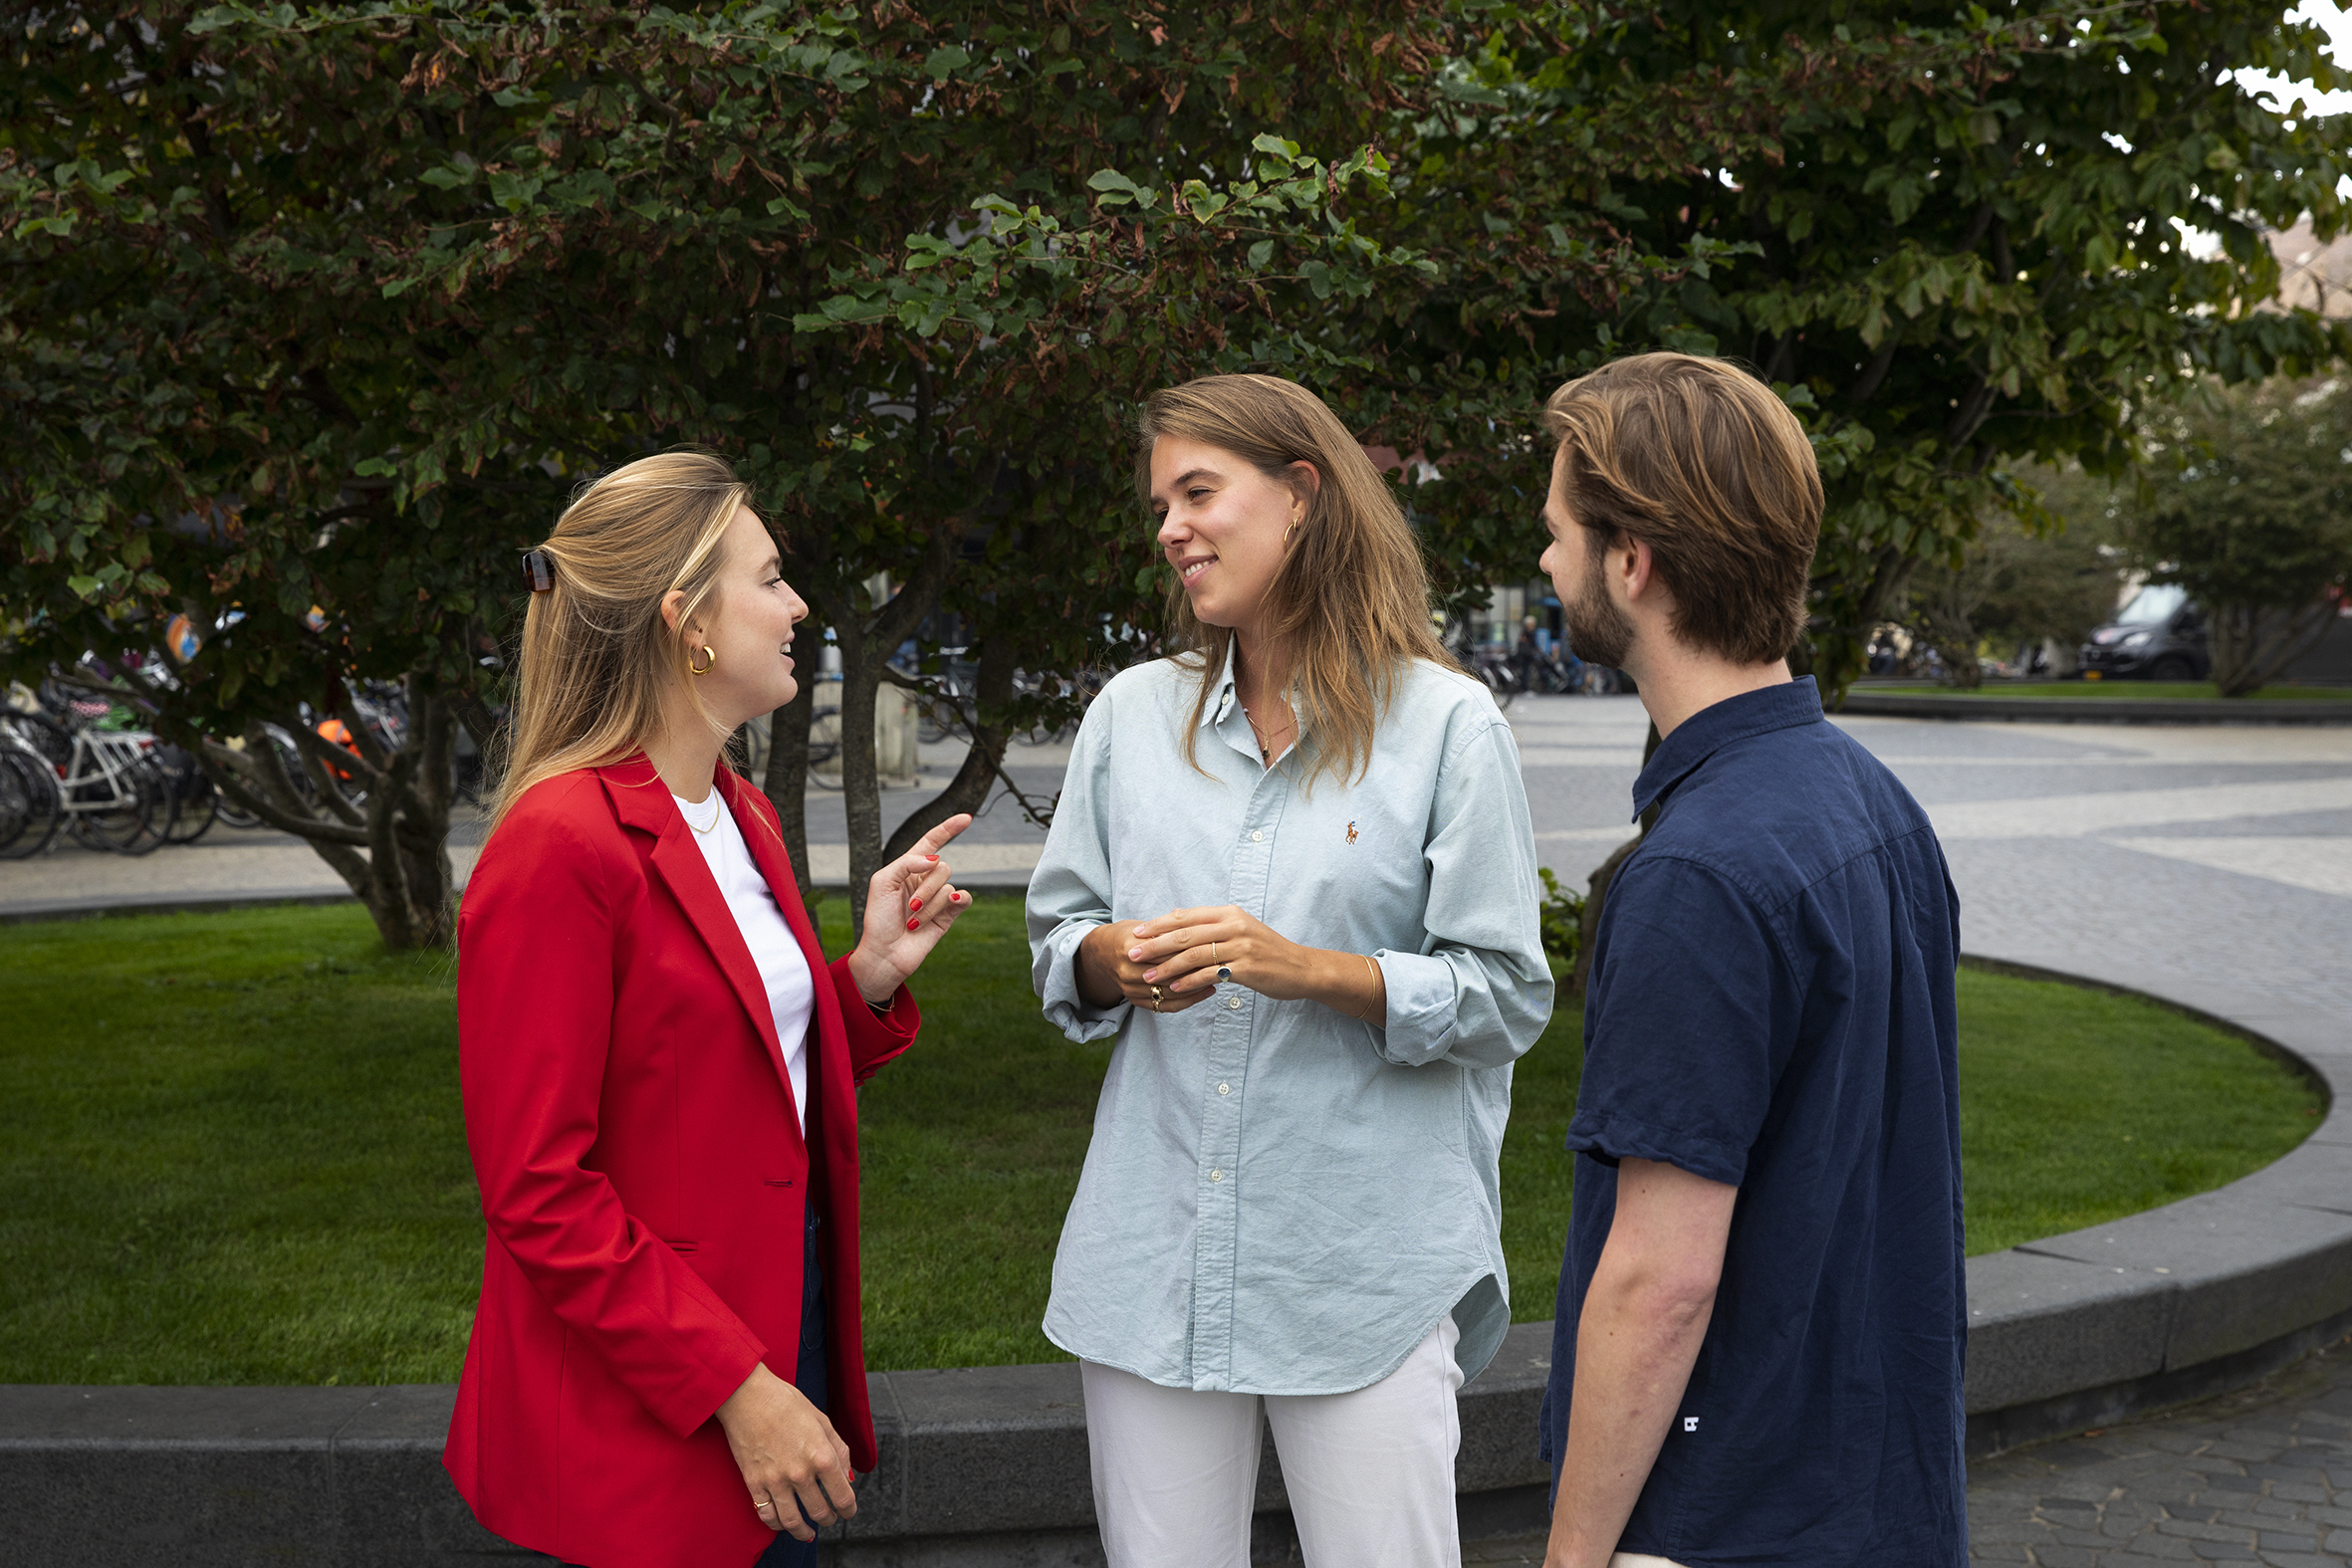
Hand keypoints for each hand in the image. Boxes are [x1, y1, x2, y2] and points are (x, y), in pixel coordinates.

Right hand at [715, 1363, 856, 1539]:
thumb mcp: (822, 1421)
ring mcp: (775, 1481)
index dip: (849, 1509)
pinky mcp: (754, 1483)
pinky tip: (783, 1523)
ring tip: (808, 1532)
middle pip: (820, 1512)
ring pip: (793, 1521)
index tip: (849, 1512)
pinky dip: (777, 1524)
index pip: (843, 1496)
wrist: (747, 1396)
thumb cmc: (786, 1403)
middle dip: (829, 1518)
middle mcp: (801, 1473)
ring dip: (804, 1532)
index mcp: (822, 1456)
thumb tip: (847, 1477)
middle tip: (830, 1518)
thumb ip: (839, 1450)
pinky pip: (767, 1515)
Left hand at [844, 815, 972, 1005]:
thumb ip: (906, 863)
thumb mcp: (882, 882)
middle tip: (910, 907)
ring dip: (930, 904)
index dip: (948, 829)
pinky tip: (950, 904)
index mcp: (907, 868)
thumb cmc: (878, 920)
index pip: (931, 842)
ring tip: (914, 921)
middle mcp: (924, 880)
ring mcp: (938, 897)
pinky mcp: (949, 914)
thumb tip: (933, 859)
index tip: (966, 818)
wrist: (885, 954)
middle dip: (925, 887)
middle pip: (941, 867)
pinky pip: (963, 897)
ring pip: (948, 884)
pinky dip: (958, 899)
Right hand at [1077, 919, 1214, 1014]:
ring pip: (1169, 992)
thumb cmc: (1128, 936)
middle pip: (1169, 974)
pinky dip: (1187, 1001)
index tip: (1213, 945)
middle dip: (1196, 970)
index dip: (1191, 949)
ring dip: (1195, 987)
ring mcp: (1130, 989)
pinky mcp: (1134, 1001)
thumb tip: (1201, 929)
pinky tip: (1205, 991)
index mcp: (1130, 948)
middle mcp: (1127, 971)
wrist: (1101, 954)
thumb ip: (1168, 930)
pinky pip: (1165, 1006)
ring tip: (1217, 978)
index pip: (1166, 951)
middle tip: (1220, 963)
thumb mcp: (1144, 927)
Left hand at [1127, 905, 1319, 1002]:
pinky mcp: (1246, 967)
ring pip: (1194, 955)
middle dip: (1155, 945)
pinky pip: (1210, 974)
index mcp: (1229, 913)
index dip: (1159, 924)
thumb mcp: (1241, 929)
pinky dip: (1189, 981)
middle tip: (1132, 955)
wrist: (1301, 968)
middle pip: (1185, 934)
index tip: (1137, 933)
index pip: (1186, 916)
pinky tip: (1174, 989)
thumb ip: (1212, 925)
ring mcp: (1241, 946)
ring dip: (1167, 967)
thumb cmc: (1267, 951)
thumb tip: (1177, 919)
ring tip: (1149, 978)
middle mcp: (1234, 925)